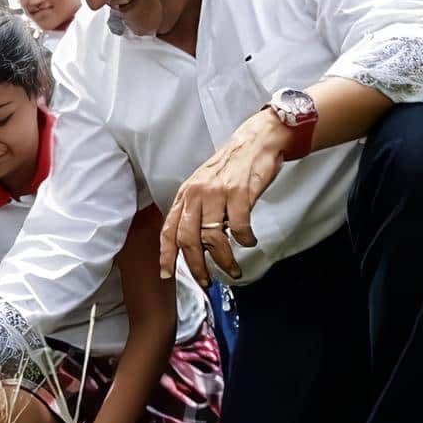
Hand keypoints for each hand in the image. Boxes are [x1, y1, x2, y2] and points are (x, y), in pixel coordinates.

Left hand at [160, 108, 291, 286]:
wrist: (256, 141)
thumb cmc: (232, 167)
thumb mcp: (204, 186)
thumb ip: (197, 211)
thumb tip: (195, 244)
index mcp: (186, 194)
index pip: (169, 229)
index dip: (166, 254)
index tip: (167, 273)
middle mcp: (197, 194)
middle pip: (188, 239)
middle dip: (196, 266)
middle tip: (205, 280)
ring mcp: (217, 193)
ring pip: (213, 238)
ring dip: (224, 259)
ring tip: (232, 268)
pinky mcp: (239, 193)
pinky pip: (239, 227)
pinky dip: (245, 240)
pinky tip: (249, 241)